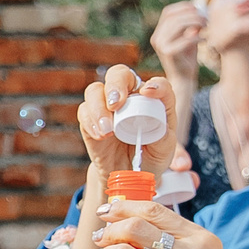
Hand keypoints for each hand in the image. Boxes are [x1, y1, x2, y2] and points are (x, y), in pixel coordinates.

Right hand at [75, 64, 179, 183]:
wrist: (127, 173)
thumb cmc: (150, 156)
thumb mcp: (164, 149)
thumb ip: (164, 137)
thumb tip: (157, 127)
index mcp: (153, 100)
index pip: (157, 84)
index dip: (155, 85)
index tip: (149, 94)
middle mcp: (129, 97)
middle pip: (119, 74)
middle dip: (116, 85)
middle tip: (116, 104)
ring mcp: (107, 107)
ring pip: (95, 90)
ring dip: (98, 106)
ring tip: (108, 130)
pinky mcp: (90, 120)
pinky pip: (84, 111)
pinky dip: (90, 122)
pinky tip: (101, 136)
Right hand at [152, 2, 204, 96]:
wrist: (183, 79)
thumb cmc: (187, 57)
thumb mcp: (186, 37)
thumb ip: (189, 25)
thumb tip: (199, 9)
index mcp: (159, 33)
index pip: (168, 12)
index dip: (184, 7)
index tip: (199, 10)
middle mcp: (156, 38)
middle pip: (174, 16)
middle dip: (193, 15)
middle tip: (207, 19)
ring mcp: (161, 45)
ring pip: (178, 25)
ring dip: (196, 23)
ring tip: (206, 27)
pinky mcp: (168, 53)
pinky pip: (186, 38)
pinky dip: (198, 36)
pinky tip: (206, 39)